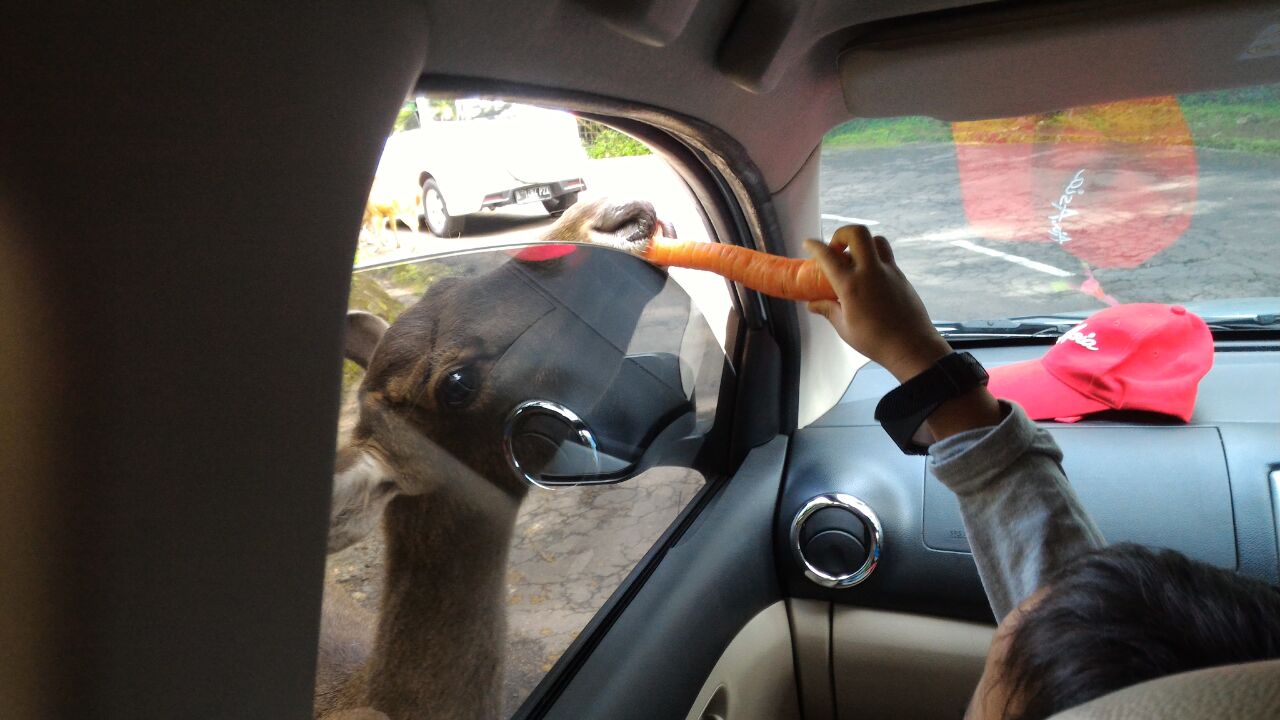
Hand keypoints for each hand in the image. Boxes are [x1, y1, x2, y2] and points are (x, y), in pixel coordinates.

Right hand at [805, 225, 951, 382]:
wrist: (912, 346)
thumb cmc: (874, 340)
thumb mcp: (845, 328)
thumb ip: (828, 310)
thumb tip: (812, 304)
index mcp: (851, 285)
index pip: (828, 256)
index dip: (814, 245)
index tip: (808, 243)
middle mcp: (870, 271)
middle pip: (857, 233)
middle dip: (842, 233)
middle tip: (836, 249)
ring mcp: (889, 271)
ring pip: (876, 240)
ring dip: (862, 243)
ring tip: (854, 260)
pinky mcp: (901, 276)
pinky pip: (887, 257)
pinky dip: (874, 258)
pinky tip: (870, 277)